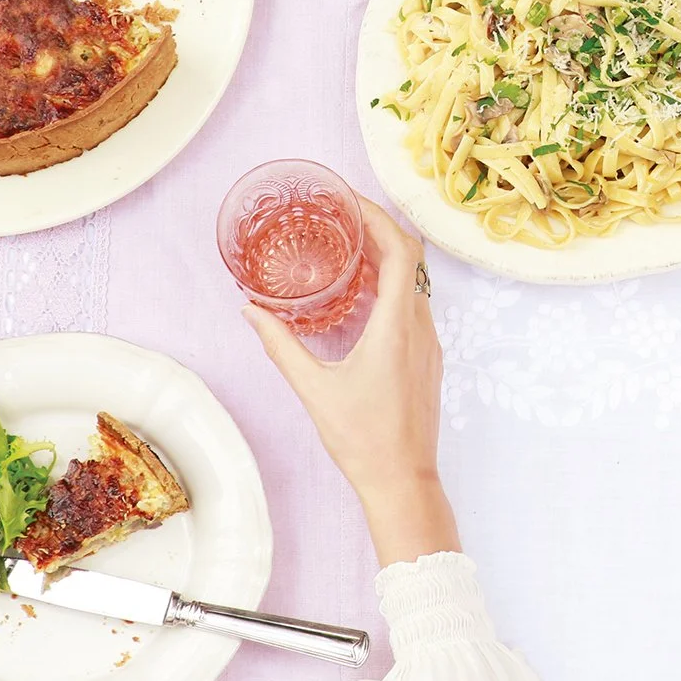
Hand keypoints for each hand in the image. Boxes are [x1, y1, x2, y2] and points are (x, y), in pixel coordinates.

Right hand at [242, 199, 458, 566]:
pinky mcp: (428, 356)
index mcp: (396, 326)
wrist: (403, 480)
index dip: (377, 217)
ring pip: (416, 279)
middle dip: (379, 227)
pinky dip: (393, 282)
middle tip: (343, 213)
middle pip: (411, 256)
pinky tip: (363, 292)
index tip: (348, 199)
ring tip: (348, 244)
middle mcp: (420, 326)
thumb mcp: (314, 390)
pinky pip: (415, 302)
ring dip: (387, 255)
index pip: (399, 250)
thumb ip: (281, 346)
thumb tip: (251, 311)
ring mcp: (429, 341)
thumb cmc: (361, 439)